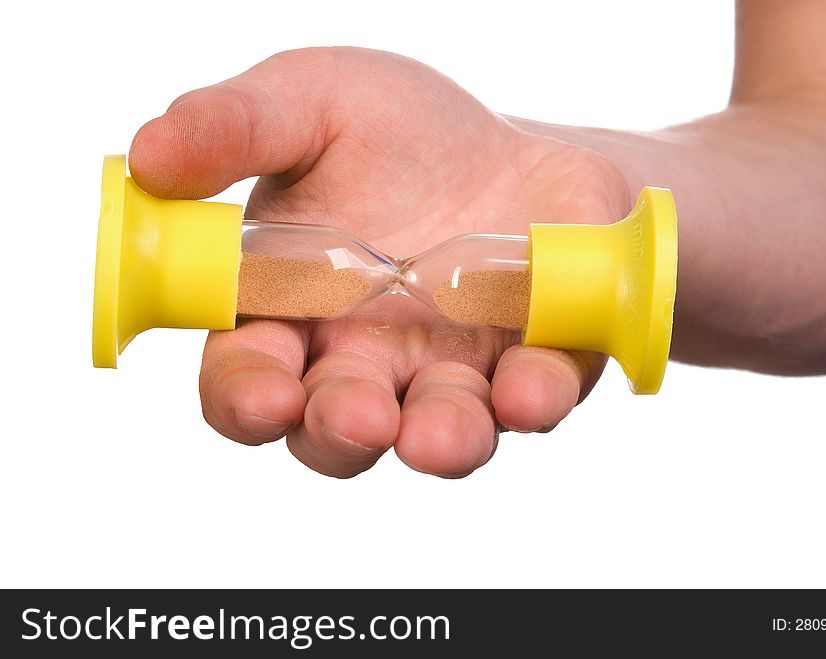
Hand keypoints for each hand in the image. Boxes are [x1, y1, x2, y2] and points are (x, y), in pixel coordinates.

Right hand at [130, 47, 629, 477]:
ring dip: (437, 440)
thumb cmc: (405, 135)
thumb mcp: (316, 102)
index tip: (265, 393)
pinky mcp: (533, 368)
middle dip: (341, 430)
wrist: (517, 149)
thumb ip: (237, 126)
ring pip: (434, 432)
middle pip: (334, 428)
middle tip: (359, 415)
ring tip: (438, 434)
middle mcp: (368, 362)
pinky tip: (529, 388)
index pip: (247, 376)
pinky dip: (533, 399)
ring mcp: (452, 375)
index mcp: (295, 312)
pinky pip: (533, 397)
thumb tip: (149, 157)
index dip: (246, 396)